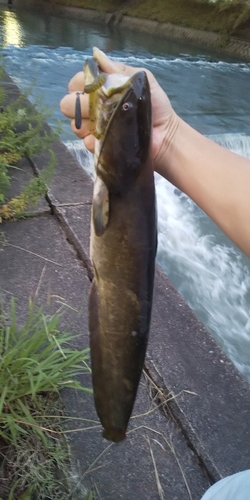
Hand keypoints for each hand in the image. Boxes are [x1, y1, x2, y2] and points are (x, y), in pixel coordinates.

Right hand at [60, 47, 178, 171]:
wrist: (165, 133)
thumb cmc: (155, 104)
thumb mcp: (140, 79)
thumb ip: (118, 70)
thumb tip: (96, 55)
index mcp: (99, 88)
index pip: (75, 83)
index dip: (80, 86)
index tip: (94, 90)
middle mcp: (92, 107)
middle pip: (68, 104)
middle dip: (80, 106)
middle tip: (99, 109)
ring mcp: (93, 127)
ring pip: (75, 124)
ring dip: (88, 124)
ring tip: (106, 125)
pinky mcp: (97, 145)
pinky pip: (85, 141)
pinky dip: (95, 140)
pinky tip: (109, 138)